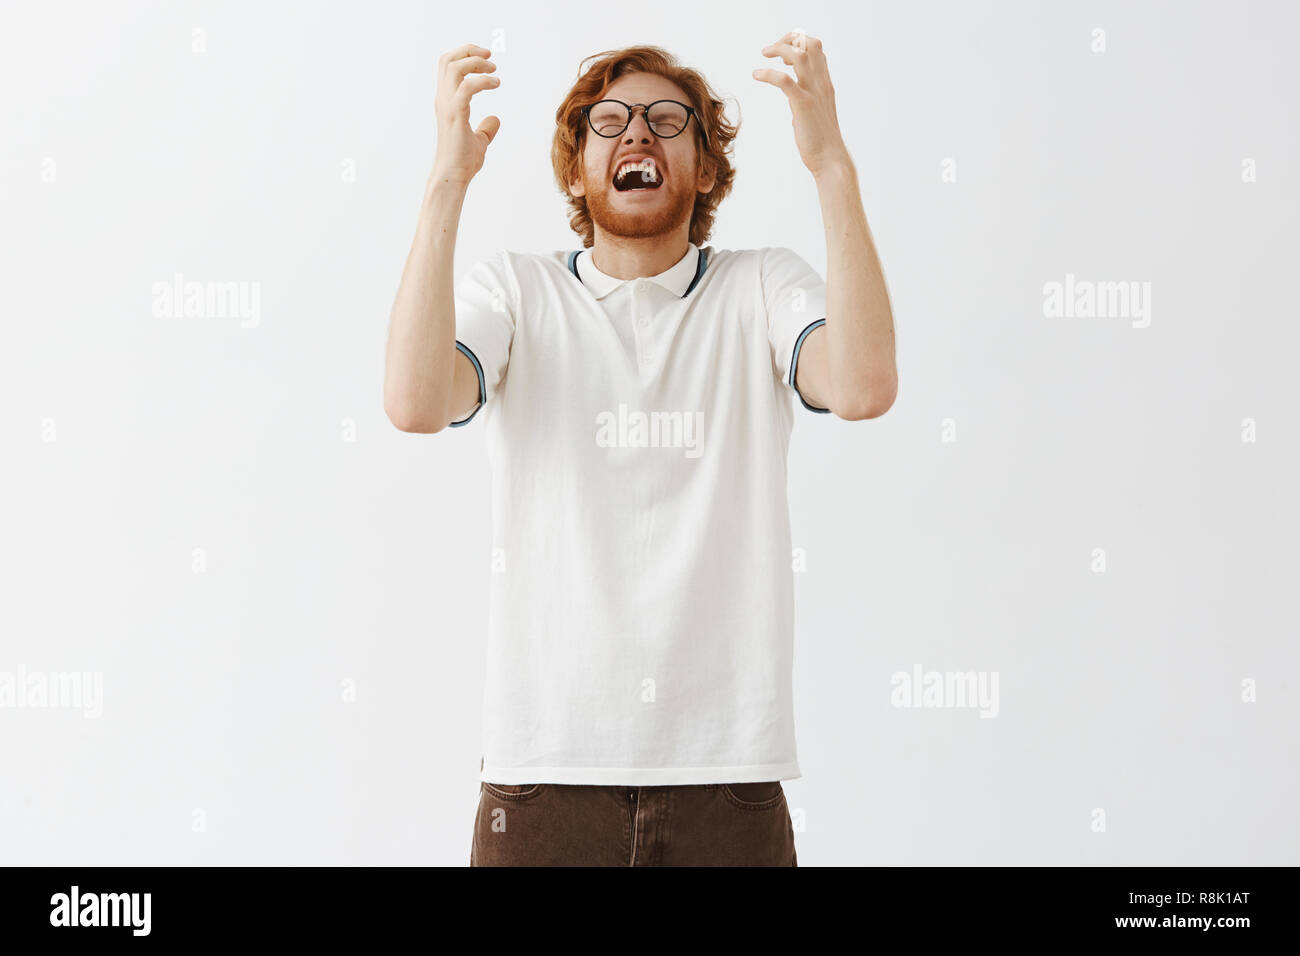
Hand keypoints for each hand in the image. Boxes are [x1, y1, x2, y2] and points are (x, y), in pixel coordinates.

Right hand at [431, 44, 500, 184]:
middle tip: (490, 56)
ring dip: (475, 63)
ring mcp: (447, 106)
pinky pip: (466, 87)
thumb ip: (486, 129)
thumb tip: (495, 119)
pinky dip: (482, 80)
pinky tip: (495, 84)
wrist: (453, 176)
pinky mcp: (455, 115)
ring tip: (494, 69)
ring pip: (454, 68)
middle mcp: (444, 99)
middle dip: (469, 51)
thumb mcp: (479, 141)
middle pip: (448, 60)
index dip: (466, 56)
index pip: (448, 66)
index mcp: (446, 101)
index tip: (487, 60)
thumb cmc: (462, 161)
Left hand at [753, 32, 849, 177]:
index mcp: (825, 85)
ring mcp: (813, 93)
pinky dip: (768, 73)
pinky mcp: (802, 105)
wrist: (830, 160)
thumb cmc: (822, 143)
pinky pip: (784, 80)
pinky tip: (756, 74)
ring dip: (779, 48)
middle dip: (789, 39)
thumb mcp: (816, 118)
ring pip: (799, 55)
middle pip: (810, 44)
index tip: (784, 55)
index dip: (799, 43)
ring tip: (765, 53)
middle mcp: (821, 84)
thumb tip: (796, 112)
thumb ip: (807, 108)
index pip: (817, 50)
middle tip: (771, 50)